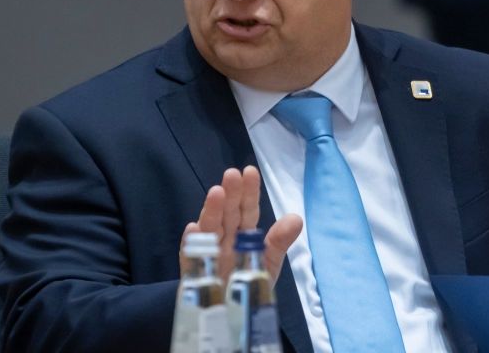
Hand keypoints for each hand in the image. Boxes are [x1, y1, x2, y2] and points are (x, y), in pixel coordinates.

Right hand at [179, 166, 302, 283]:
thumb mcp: (268, 264)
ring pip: (210, 229)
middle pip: (227, 214)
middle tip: (232, 174)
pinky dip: (191, 242)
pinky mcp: (194, 272)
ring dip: (211, 210)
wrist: (229, 316)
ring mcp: (209, 254)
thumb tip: (297, 218)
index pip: (247, 210)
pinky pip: (191, 257)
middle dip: (230, 195)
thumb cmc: (247, 287)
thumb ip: (279, 242)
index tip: (250, 172)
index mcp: (243, 236)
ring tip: (215, 193)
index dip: (249, 192)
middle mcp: (225, 240)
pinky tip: (193, 229)